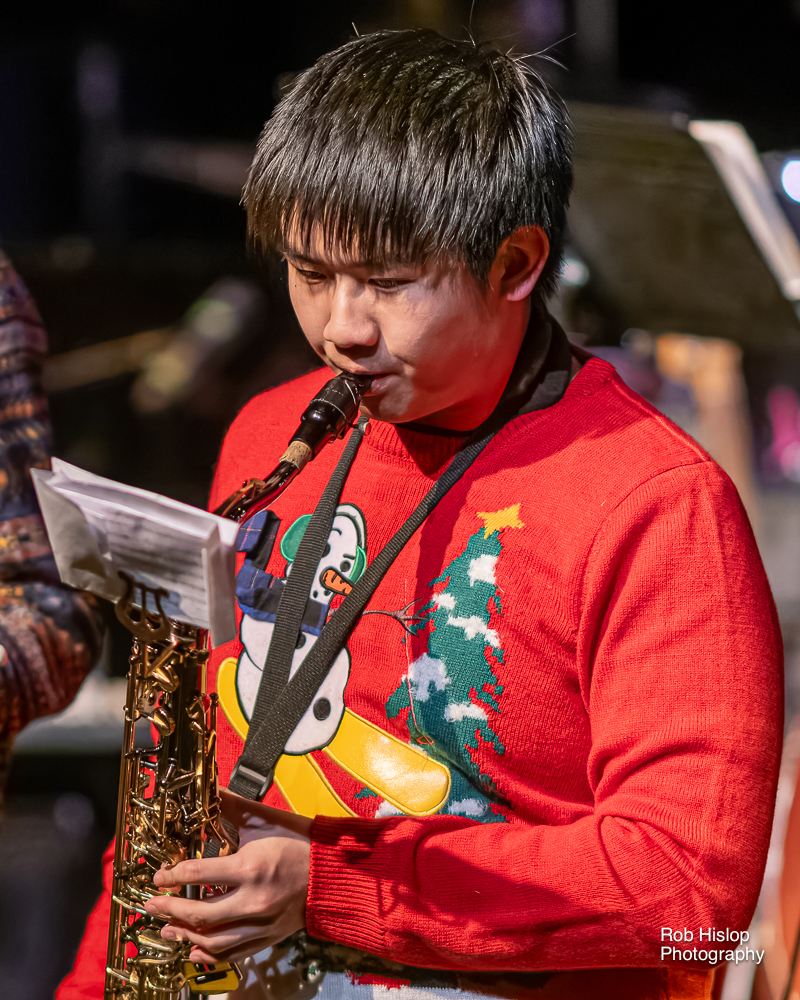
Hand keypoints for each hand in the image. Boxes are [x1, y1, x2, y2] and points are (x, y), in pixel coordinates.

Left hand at [144, 787, 311, 963]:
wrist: (334, 870)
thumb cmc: (301, 841)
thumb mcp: (264, 819)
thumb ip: (232, 806)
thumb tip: (208, 791)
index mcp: (250, 867)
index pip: (198, 874)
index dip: (171, 876)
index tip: (159, 876)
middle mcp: (253, 900)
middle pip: (199, 913)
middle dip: (169, 908)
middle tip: (152, 904)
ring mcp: (261, 922)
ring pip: (213, 940)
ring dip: (184, 935)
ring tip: (167, 928)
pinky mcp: (268, 937)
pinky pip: (233, 953)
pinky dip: (210, 954)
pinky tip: (194, 949)